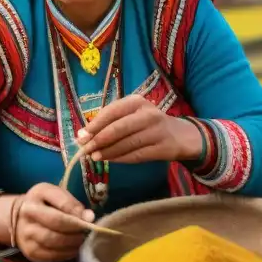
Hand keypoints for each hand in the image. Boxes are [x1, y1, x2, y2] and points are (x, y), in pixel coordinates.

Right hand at [12, 183, 95, 261]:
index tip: (90, 220)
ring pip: (54, 246)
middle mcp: (26, 223)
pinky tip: (73, 247)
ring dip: (73, 244)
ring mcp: (27, 240)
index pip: (58, 216)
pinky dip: (67, 254)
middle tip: (87, 232)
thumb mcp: (54, 194)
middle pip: (55, 233)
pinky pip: (52, 257)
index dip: (77, 219)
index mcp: (32, 205)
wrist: (20, 216)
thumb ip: (71, 203)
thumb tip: (89, 217)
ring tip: (82, 239)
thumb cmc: (43, 202)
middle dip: (76, 234)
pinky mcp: (31, 253)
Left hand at [77, 94, 202, 163]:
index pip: (112, 111)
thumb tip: (82, 135)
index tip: (81, 136)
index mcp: (137, 102)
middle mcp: (148, 114)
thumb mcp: (131, 115)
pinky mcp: (162, 148)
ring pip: (126, 143)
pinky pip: (136, 155)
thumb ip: (109, 123)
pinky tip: (110, 160)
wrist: (179, 135)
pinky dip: (120, 159)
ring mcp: (157, 131)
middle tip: (85, 149)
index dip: (95, 124)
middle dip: (99, 140)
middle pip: (118, 128)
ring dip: (108, 152)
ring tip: (94, 157)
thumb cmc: (147, 123)